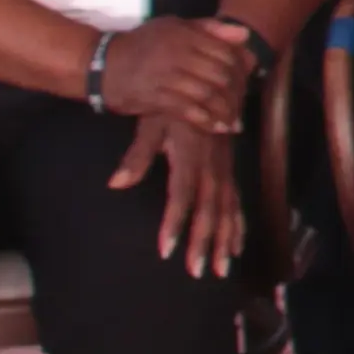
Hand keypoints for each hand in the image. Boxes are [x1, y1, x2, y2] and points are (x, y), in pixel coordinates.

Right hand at [96, 15, 261, 138]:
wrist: (104, 63)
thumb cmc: (144, 44)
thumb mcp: (174, 27)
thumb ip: (209, 29)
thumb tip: (245, 35)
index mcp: (184, 34)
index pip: (224, 52)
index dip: (239, 70)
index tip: (247, 84)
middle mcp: (177, 53)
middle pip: (218, 74)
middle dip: (235, 94)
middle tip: (242, 108)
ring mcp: (165, 75)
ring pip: (205, 94)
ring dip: (223, 111)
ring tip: (233, 123)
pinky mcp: (154, 96)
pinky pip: (186, 110)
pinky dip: (204, 120)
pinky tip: (215, 127)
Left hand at [114, 117, 246, 276]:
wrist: (207, 83)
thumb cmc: (172, 105)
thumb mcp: (150, 122)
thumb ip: (137, 156)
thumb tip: (115, 183)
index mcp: (191, 154)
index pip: (182, 195)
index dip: (175, 222)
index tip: (166, 250)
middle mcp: (212, 165)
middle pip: (209, 209)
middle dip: (204, 242)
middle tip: (196, 270)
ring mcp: (224, 168)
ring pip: (227, 210)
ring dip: (224, 241)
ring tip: (220, 270)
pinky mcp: (228, 170)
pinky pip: (237, 202)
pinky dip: (238, 226)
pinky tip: (237, 247)